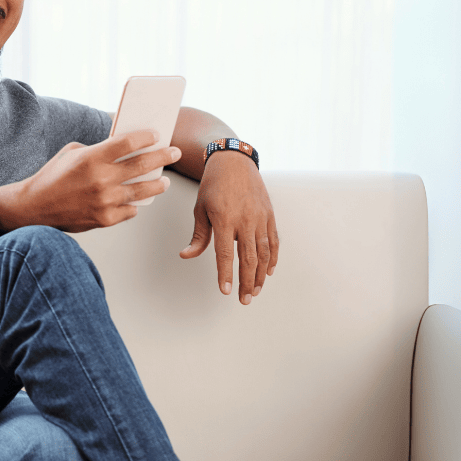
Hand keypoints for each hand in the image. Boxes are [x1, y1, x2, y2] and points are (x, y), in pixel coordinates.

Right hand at [1, 130, 180, 232]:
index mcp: (92, 158)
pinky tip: (137, 200)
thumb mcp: (72, 153)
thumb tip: (123, 149)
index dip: (146, 137)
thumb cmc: (52, 177)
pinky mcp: (105, 219)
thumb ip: (98, 150)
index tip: (156, 134)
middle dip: (162, 156)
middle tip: (173, 153)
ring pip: (142, 191)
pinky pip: (130, 210)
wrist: (34, 208)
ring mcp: (105, 201)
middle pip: (142, 165)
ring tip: (163, 181)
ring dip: (157, 184)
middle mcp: (101, 179)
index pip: (128, 143)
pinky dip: (134, 205)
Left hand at [179, 151, 278, 303]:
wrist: (234, 162)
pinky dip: (272, 257)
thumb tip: (186, 255)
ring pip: (263, 252)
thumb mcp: (200, 208)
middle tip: (245, 299)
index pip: (225, 254)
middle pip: (248, 258)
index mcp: (224, 218)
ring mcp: (260, 217)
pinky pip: (274, 240)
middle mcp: (245, 219)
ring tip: (256, 290)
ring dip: (261, 274)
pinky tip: (269, 271)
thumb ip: (198, 235)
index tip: (225, 291)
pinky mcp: (269, 215)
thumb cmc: (213, 185)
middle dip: (247, 282)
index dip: (225, 275)